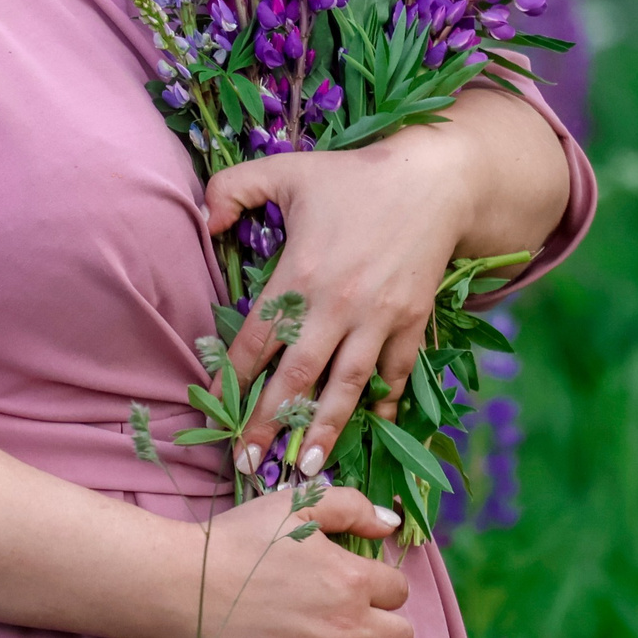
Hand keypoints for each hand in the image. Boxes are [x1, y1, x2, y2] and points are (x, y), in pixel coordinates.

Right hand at [189, 484, 410, 637]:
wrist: (188, 586)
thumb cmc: (240, 541)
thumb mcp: (294, 504)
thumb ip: (350, 507)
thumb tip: (389, 522)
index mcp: (351, 582)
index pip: (398, 588)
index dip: (381, 575)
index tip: (356, 569)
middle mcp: (347, 626)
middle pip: (401, 632)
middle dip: (385, 614)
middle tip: (354, 601)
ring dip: (365, 633)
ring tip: (334, 617)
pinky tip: (310, 630)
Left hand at [207, 130, 475, 477]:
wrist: (432, 179)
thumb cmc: (352, 176)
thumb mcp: (284, 169)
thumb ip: (232, 188)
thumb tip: (204, 220)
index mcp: (300, 273)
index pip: (257, 338)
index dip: (233, 378)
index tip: (215, 412)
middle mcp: (337, 304)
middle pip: (297, 376)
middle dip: (270, 424)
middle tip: (247, 466)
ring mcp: (379, 318)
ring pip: (347, 385)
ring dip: (326, 429)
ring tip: (307, 468)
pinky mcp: (413, 322)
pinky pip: (397, 372)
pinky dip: (387, 403)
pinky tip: (376, 430)